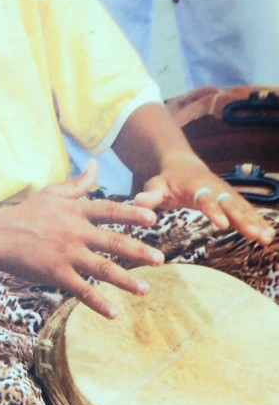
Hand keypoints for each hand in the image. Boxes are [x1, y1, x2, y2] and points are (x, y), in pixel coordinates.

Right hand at [0, 161, 163, 318]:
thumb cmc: (25, 214)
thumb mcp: (52, 193)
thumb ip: (78, 183)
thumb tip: (96, 164)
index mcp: (76, 211)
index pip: (109, 211)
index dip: (132, 215)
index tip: (153, 220)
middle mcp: (75, 232)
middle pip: (113, 242)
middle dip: (138, 252)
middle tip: (160, 260)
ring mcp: (66, 254)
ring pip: (102, 268)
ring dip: (126, 280)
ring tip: (145, 289)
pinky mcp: (56, 273)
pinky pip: (81, 289)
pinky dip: (98, 302)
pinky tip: (113, 313)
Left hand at [133, 151, 275, 245]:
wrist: (184, 165)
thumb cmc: (167, 180)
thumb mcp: (155, 186)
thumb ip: (149, 196)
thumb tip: (139, 203)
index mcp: (196, 186)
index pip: (206, 200)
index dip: (215, 211)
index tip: (223, 226)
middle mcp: (216, 189)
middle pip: (231, 205)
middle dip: (244, 220)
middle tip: (255, 235)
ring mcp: (226, 193)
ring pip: (243, 209)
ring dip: (255, 223)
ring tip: (266, 239)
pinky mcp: (232, 199)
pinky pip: (247, 211)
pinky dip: (258, 222)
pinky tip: (269, 236)